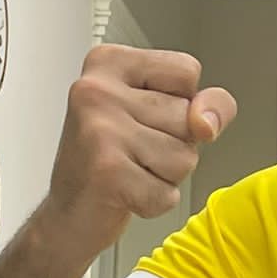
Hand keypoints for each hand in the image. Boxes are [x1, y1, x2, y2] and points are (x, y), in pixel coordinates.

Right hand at [42, 45, 236, 259]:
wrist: (69, 213)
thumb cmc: (114, 160)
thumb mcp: (163, 114)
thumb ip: (207, 104)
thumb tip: (206, 123)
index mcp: (110, 63)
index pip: (187, 70)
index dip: (182, 104)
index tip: (143, 118)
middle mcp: (97, 89)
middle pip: (188, 116)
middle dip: (174, 144)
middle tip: (131, 152)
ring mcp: (99, 129)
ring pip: (185, 156)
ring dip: (166, 175)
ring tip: (129, 171)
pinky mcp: (106, 171)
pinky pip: (168, 194)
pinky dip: (154, 203)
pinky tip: (125, 194)